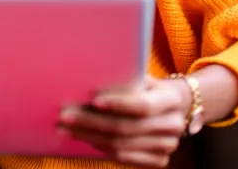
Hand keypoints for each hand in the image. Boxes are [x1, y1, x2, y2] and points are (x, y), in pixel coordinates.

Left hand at [58, 75, 190, 167]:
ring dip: (88, 136)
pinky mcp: (159, 160)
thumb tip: (88, 79)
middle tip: (64, 116)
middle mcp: (173, 125)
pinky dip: (101, 147)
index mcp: (170, 99)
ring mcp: (168, 146)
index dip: (118, 104)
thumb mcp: (141, 77)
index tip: (92, 100)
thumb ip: (123, 79)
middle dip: (90, 122)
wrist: (172, 107)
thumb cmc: (147, 86)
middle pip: (126, 128)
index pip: (143, 105)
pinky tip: (84, 137)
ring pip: (121, 145)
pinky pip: (123, 157)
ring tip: (65, 129)